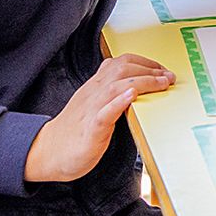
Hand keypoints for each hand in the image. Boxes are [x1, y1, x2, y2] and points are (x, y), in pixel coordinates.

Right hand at [25, 54, 172, 182]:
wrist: (48, 152)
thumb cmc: (74, 132)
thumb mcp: (93, 105)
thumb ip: (110, 94)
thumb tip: (136, 88)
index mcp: (95, 86)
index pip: (121, 62)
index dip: (145, 62)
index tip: (162, 70)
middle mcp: (94, 93)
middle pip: (122, 69)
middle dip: (149, 70)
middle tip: (168, 78)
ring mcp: (91, 109)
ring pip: (116, 85)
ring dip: (142, 82)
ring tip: (160, 83)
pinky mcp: (90, 128)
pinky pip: (104, 111)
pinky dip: (119, 102)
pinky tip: (131, 97)